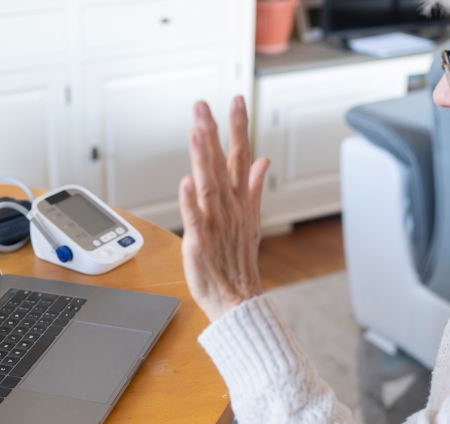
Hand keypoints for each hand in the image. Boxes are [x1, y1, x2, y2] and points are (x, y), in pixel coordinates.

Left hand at [179, 96, 269, 320]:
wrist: (237, 297)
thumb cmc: (238, 260)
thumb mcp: (250, 218)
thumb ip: (253, 186)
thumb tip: (263, 160)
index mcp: (239, 199)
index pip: (241, 155)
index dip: (239, 127)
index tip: (237, 100)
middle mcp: (229, 207)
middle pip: (222, 164)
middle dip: (214, 133)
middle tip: (203, 106)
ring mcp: (215, 223)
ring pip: (209, 184)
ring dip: (203, 158)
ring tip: (198, 132)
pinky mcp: (201, 242)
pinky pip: (195, 218)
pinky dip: (190, 201)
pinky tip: (186, 181)